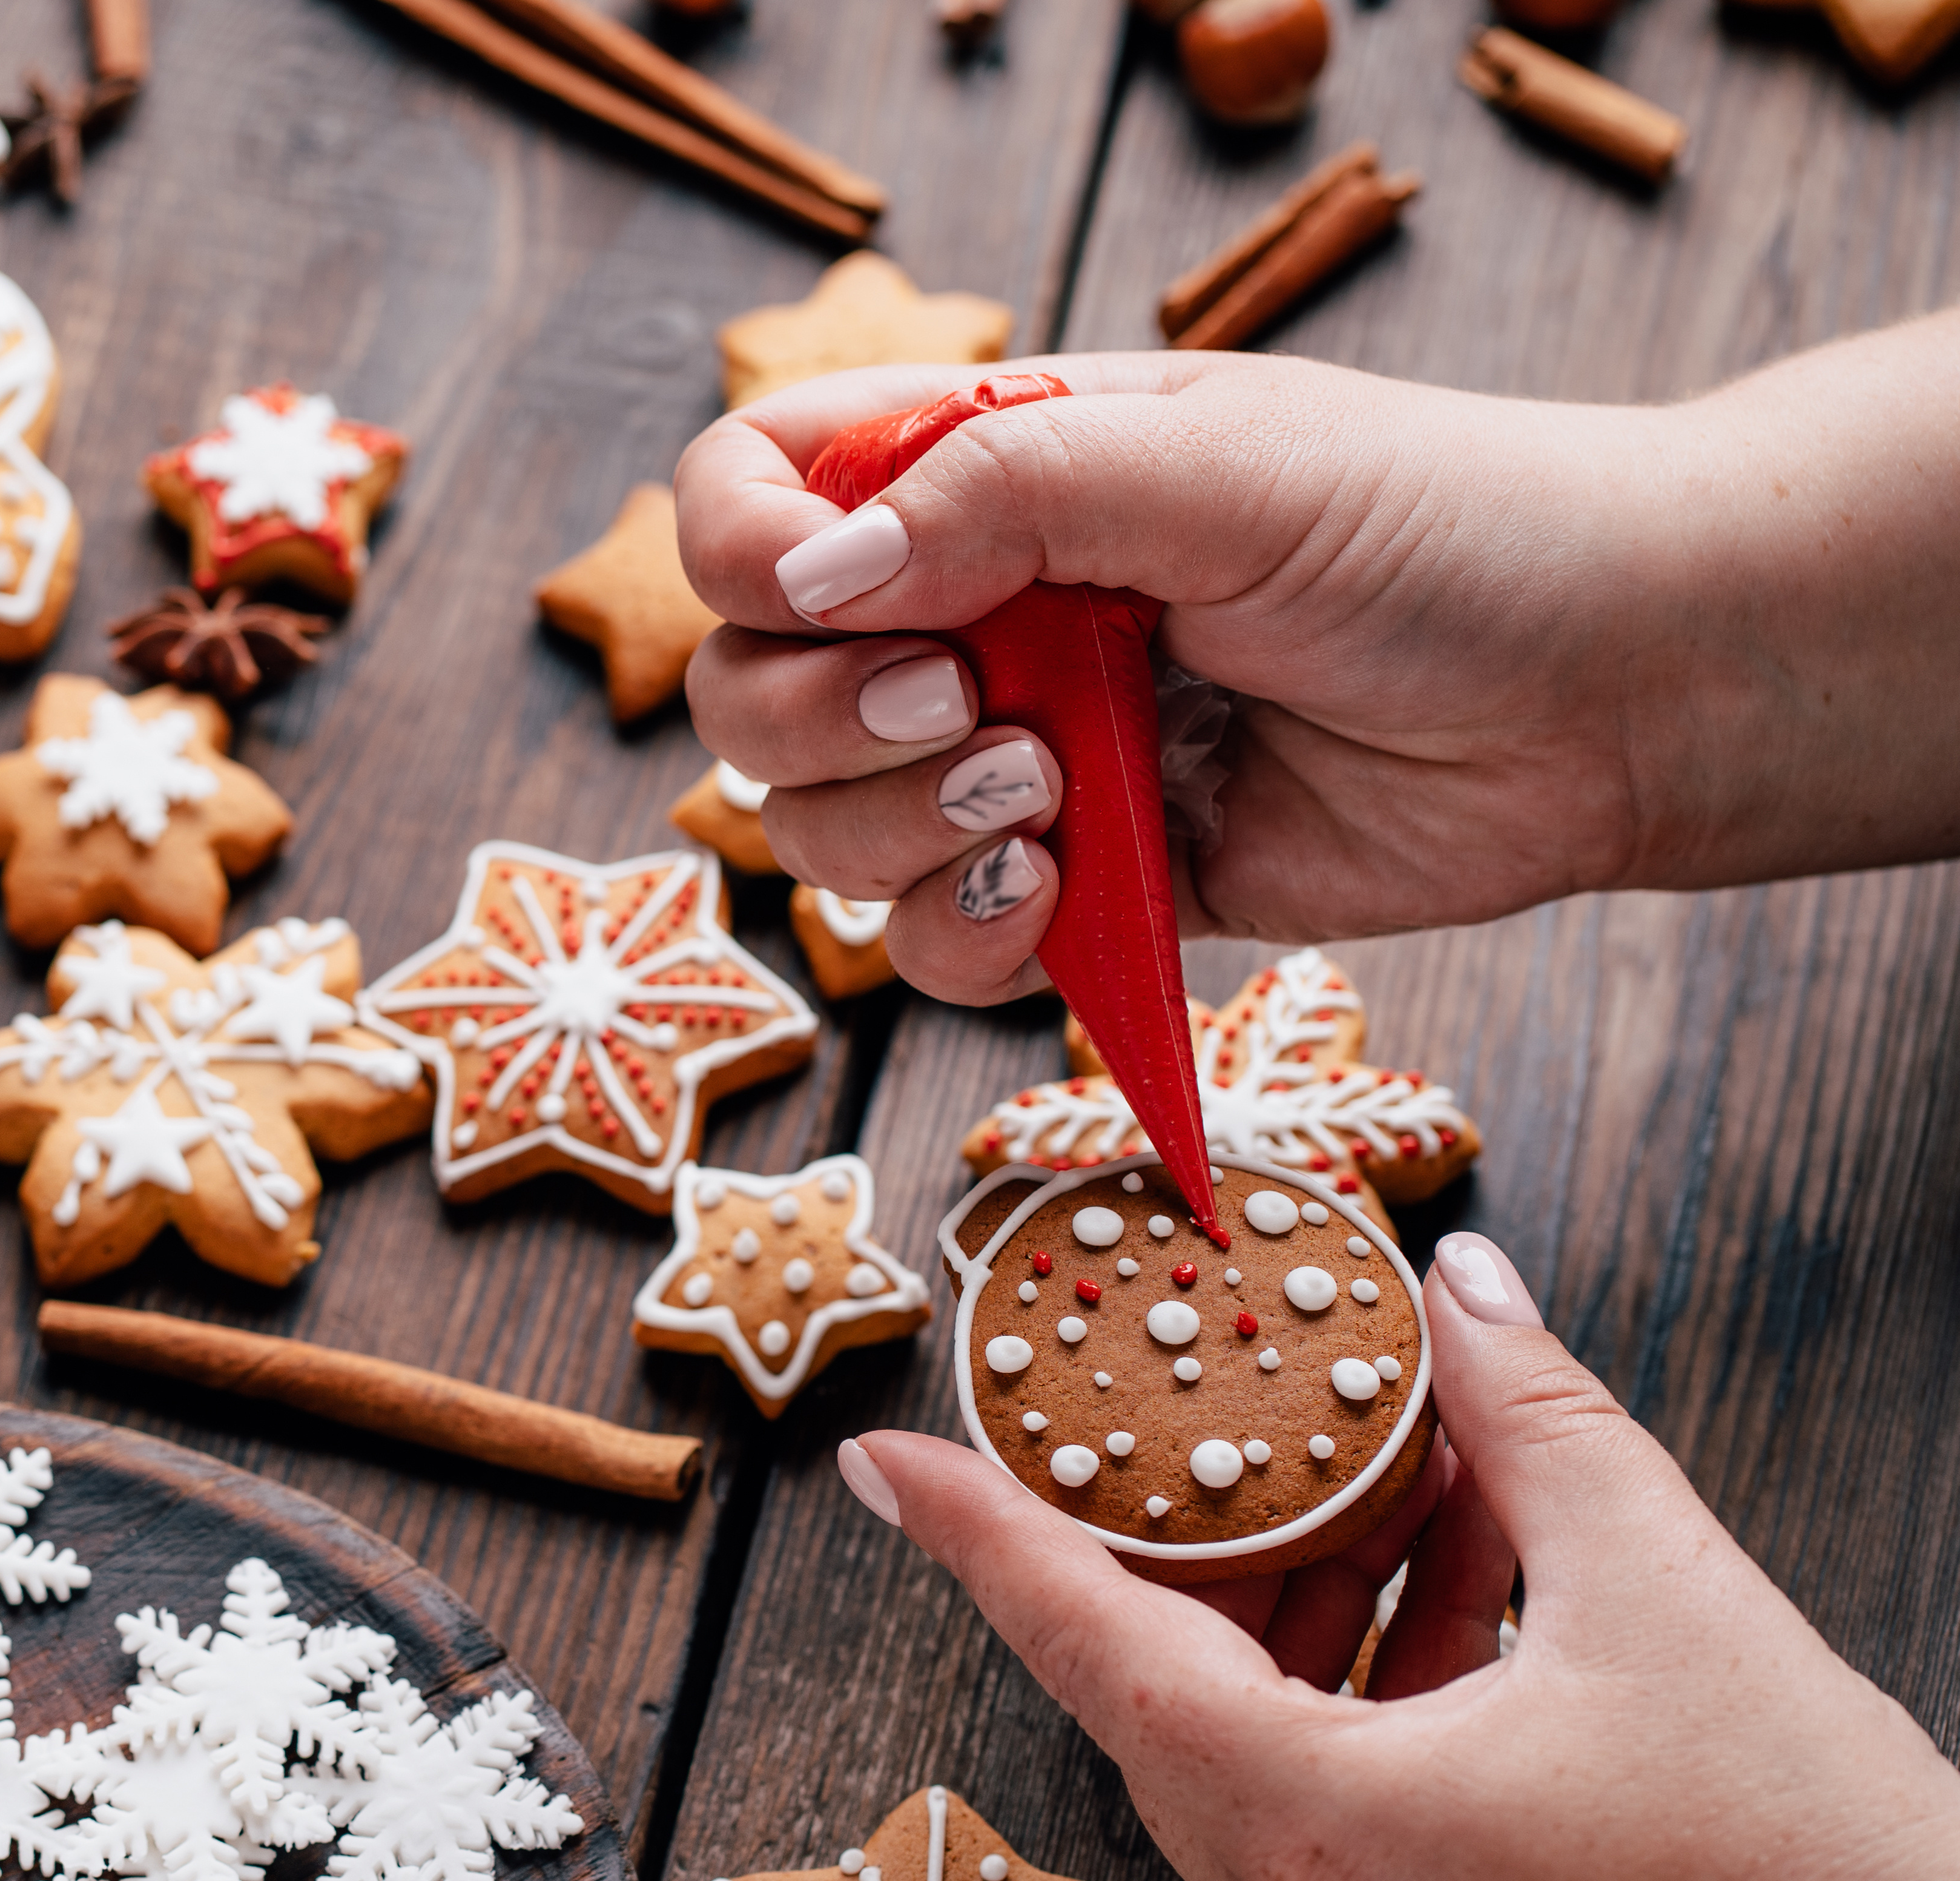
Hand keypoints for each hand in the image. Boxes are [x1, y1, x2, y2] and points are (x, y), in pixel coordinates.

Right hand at [671, 326, 1959, 1004]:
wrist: (1613, 692)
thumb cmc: (1442, 533)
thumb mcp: (1218, 464)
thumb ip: (999, 494)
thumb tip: (807, 577)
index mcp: (985, 472)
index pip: (755, 494)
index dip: (739, 551)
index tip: (824, 595)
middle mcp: (975, 615)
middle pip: (750, 690)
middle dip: (821, 722)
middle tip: (963, 710)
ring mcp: (1015, 756)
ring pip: (819, 834)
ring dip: (896, 835)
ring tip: (1043, 797)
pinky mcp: (1082, 887)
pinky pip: (931, 945)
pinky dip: (963, 933)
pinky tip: (1063, 886)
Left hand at [833, 1237, 1959, 1880]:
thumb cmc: (1829, 1875)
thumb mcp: (1669, 1595)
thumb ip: (1534, 1422)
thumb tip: (1462, 1288)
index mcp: (1317, 1833)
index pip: (1087, 1642)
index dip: (979, 1530)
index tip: (880, 1458)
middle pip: (1178, 1699)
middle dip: (1225, 1544)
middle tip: (1263, 1419)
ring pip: (1267, 1762)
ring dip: (1327, 1621)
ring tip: (1429, 1491)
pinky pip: (1341, 1836)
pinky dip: (1377, 1714)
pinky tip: (1475, 1606)